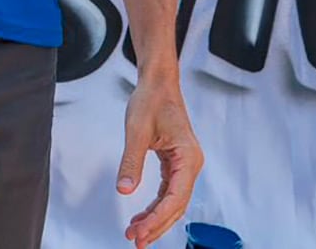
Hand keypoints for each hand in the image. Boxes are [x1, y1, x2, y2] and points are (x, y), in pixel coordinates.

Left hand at [118, 76, 201, 245]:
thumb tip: (124, 190)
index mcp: (188, 157)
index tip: (140, 232)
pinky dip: (156, 206)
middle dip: (156, 225)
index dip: (157, 218)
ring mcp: (185, 165)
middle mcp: (191, 164)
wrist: (158, 83)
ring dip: (156, 219)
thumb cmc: (151, 100)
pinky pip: (168, 192)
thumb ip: (131, 162)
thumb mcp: (137, 131)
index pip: (175, 197)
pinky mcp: (176, 164)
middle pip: (177, 205)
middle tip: (135, 240)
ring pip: (173, 202)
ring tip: (136, 233)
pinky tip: (142, 216)